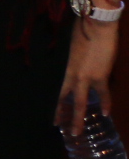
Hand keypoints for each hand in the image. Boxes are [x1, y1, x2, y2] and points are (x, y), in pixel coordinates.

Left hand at [57, 15, 117, 136]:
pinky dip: (105, 103)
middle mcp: (72, 75)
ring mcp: (85, 77)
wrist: (97, 26)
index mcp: (65, 69)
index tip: (53, 116)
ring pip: (79, 103)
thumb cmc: (84, 32)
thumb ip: (77, 62)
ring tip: (77, 132)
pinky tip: (106, 114)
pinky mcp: (100, 76)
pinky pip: (103, 93)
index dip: (57, 104)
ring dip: (78, 118)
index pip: (59, 91)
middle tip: (61, 130)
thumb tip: (82, 67)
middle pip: (65, 100)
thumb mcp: (74, 49)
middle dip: (63, 116)